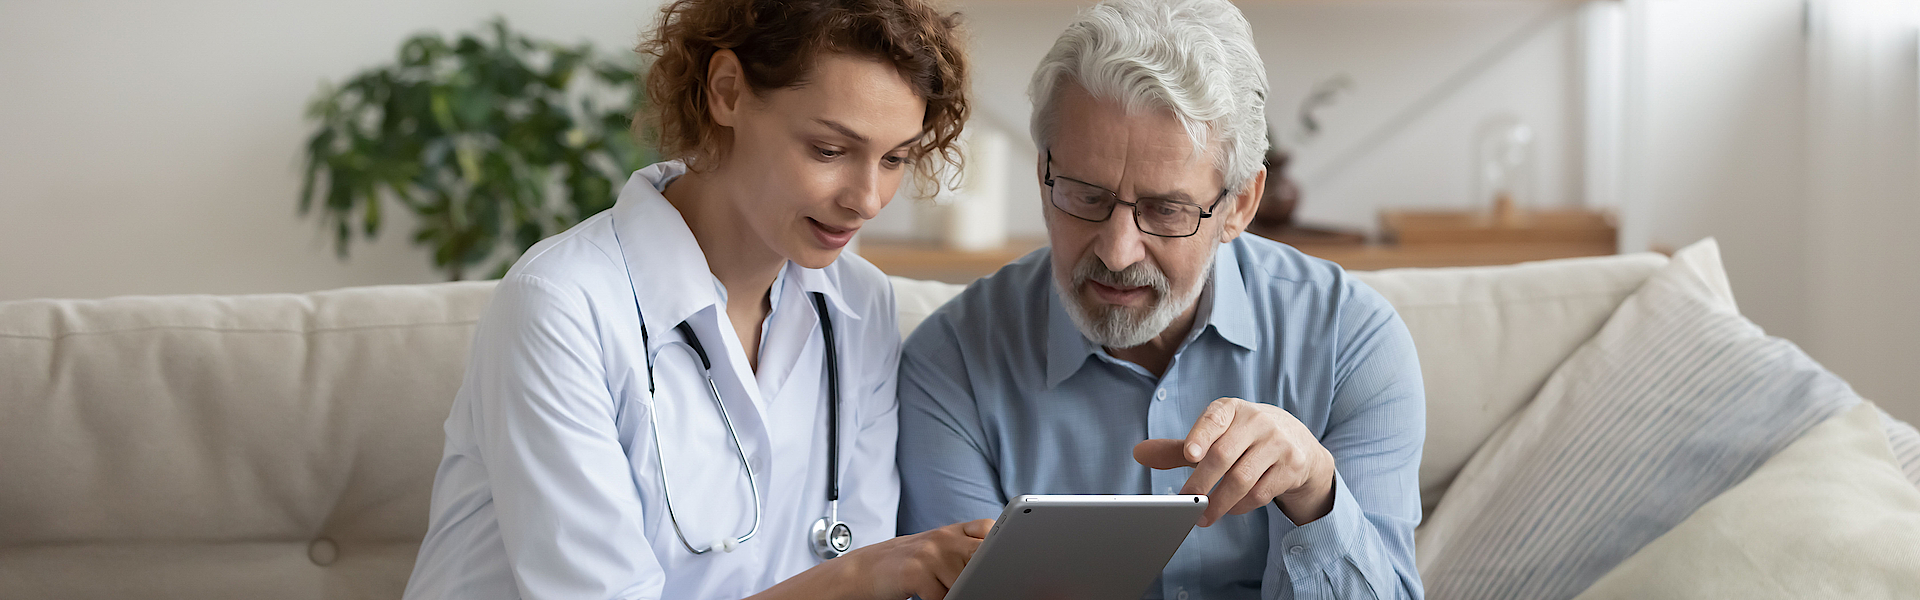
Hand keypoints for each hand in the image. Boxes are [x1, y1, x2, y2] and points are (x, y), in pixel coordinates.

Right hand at [839, 518, 993, 599]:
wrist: (867, 570)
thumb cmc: (911, 564)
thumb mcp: (940, 549)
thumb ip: (968, 548)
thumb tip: (1002, 566)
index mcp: (953, 531)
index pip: (989, 528)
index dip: (999, 544)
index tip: (1006, 559)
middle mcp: (943, 538)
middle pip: (981, 555)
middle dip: (984, 573)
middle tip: (982, 582)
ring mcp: (929, 553)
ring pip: (964, 581)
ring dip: (957, 591)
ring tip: (939, 587)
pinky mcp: (916, 572)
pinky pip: (942, 596)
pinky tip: (928, 594)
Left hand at [1133, 398, 1334, 526]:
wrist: (1297, 441)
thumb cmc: (1243, 439)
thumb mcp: (1215, 436)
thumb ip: (1178, 448)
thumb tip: (1139, 453)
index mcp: (1231, 409)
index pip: (1214, 419)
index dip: (1201, 435)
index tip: (1189, 455)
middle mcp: (1257, 421)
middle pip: (1224, 455)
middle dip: (1200, 483)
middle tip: (1183, 503)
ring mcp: (1278, 443)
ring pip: (1242, 478)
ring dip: (1219, 502)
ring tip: (1202, 517)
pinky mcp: (1292, 466)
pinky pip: (1260, 493)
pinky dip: (1240, 506)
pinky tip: (1229, 509)